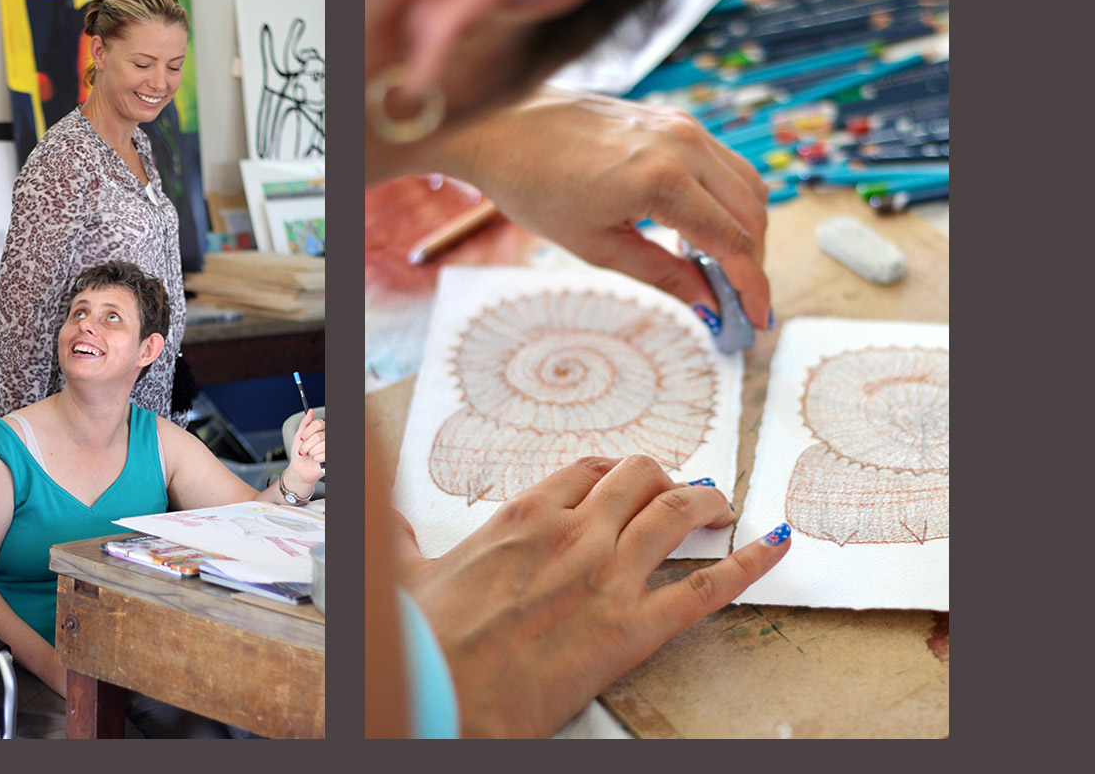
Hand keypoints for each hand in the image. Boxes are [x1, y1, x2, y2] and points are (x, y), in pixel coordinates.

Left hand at [288, 409, 325, 487]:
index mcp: (320, 430)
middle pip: (318, 436)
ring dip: (311, 452)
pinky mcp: (330, 456)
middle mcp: (326, 437)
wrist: (300, 469)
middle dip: (307, 445)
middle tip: (304, 450)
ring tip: (310, 455)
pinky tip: (316, 460)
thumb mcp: (299, 435)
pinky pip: (324, 455)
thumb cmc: (299, 453)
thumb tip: (310, 411)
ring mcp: (329, 446)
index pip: (318, 423)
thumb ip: (305, 423)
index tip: (302, 438)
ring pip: (321, 445)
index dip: (308, 432)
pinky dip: (316, 459)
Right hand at [397, 454, 788, 737]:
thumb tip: (388, 522)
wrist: (443, 693)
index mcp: (525, 514)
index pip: (587, 469)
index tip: (627, 477)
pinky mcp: (635, 628)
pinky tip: (774, 546)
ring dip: (708, 501)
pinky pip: (707, 587)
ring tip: (722, 503)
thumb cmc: (427, 639)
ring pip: (677, 514)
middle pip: (640, 478)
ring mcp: (610, 578)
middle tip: (678, 490)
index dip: (616, 470)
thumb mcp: (409, 574)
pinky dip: (749, 563)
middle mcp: (575, 533)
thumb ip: (404, 539)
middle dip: (665, 478)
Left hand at [444, 93, 771, 328]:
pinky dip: (724, 199)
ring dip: (744, 228)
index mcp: (662, 179)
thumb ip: (662, 275)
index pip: (732, 241)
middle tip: (739, 302)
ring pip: (746, 182)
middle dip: (753, 261)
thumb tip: (708, 305)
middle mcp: (682, 144)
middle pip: (752, 211)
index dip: (752, 285)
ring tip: (717, 270)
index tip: (758, 319)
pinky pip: (720, 162)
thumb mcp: (596, 246)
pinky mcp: (673, 118)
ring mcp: (680, 124)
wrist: (501, 127)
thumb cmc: (534, 186)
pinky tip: (697, 231)